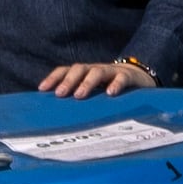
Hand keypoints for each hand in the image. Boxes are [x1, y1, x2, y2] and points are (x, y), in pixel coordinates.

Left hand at [36, 57, 154, 98]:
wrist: (140, 77)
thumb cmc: (110, 88)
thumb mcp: (93, 93)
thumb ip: (79, 99)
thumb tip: (57, 114)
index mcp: (84, 73)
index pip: (66, 70)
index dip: (53, 78)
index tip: (42, 90)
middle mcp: (95, 70)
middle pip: (79, 69)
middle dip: (68, 81)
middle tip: (60, 94)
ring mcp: (112, 71)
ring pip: (97, 72)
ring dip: (87, 82)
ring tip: (80, 95)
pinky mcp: (128, 76)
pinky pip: (121, 78)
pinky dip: (116, 84)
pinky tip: (111, 94)